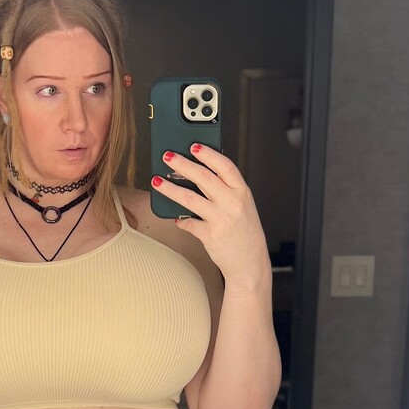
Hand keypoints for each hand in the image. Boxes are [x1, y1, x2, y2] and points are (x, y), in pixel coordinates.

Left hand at [152, 144, 271, 286]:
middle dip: (182, 164)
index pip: (225, 166)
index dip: (208, 154)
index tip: (194, 145)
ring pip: (190, 198)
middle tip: (167, 156)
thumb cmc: (245, 233)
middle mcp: (232, 203)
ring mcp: (221, 219)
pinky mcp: (210, 235)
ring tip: (157, 181)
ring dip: (170, 188)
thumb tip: (200, 175)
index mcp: (242, 192)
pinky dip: (180, 220)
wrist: (250, 262)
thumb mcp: (243, 206)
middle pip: (203, 177)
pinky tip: (175, 217)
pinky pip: (189, 223)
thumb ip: (226, 190)